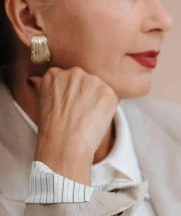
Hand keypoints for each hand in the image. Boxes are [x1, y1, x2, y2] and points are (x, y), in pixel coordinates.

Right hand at [30, 67, 117, 184]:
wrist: (65, 143)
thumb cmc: (52, 128)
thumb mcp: (43, 101)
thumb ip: (48, 87)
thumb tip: (36, 79)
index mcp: (54, 73)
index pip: (69, 80)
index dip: (71, 96)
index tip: (69, 107)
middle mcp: (74, 72)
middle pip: (85, 82)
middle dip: (85, 96)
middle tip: (79, 114)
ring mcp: (92, 80)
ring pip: (99, 89)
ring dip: (97, 101)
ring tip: (86, 117)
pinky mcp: (108, 91)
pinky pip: (111, 98)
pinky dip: (107, 108)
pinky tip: (96, 119)